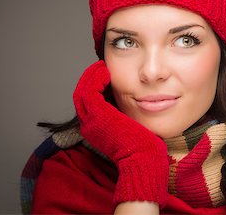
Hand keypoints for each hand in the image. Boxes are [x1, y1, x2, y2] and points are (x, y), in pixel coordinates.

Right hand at [73, 60, 168, 206]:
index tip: (105, 77)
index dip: (94, 89)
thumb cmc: (143, 146)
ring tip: (102, 67)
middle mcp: (89, 126)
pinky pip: (89, 91)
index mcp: (96, 129)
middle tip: (100, 68)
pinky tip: (106, 71)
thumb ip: (125, 116)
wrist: (143, 158)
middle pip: (81, 96)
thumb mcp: (130, 127)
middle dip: (89, 80)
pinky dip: (94, 79)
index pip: (89, 104)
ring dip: (91, 77)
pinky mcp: (97, 116)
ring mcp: (91, 122)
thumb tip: (133, 102)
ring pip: (82, 92)